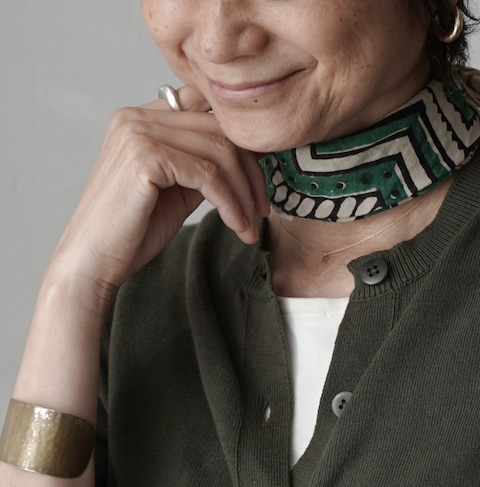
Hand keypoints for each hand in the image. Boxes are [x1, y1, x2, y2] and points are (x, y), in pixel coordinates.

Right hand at [48, 85, 268, 311]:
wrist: (94, 261)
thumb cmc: (133, 230)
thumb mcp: (178, 190)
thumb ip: (205, 167)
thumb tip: (250, 158)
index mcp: (143, 118)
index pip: (208, 111)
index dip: (242, 143)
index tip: (259, 180)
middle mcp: (137, 117)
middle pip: (220, 130)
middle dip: (251, 172)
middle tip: (262, 209)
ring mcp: (138, 133)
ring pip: (220, 151)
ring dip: (244, 193)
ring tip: (251, 224)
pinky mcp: (144, 156)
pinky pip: (208, 175)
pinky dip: (230, 203)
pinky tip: (237, 226)